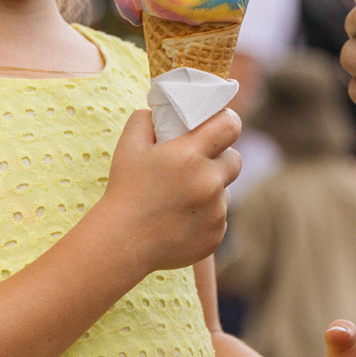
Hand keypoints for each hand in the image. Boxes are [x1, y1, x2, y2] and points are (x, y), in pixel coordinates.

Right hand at [97, 108, 242, 273]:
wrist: (121, 243)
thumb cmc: (124, 191)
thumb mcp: (128, 146)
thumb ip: (145, 120)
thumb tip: (159, 113)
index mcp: (189, 155)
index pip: (230, 126)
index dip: (228, 122)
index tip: (221, 124)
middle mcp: (209, 182)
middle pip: (235, 160)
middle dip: (220, 158)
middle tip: (199, 163)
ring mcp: (215, 212)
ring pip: (226, 192)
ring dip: (212, 190)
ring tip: (182, 197)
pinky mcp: (215, 236)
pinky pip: (219, 219)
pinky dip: (206, 216)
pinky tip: (182, 220)